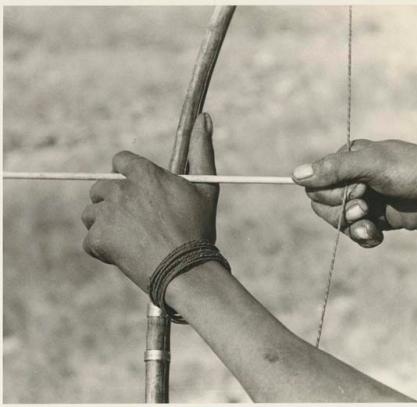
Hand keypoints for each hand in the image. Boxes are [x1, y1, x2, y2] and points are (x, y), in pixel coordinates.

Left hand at [81, 113, 217, 291]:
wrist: (187, 269)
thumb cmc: (198, 229)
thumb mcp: (205, 187)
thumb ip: (202, 150)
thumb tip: (206, 116)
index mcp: (145, 174)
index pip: (119, 161)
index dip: (126, 177)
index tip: (136, 191)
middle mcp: (122, 189)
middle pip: (101, 188)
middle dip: (114, 203)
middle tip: (135, 222)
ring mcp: (108, 214)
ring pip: (91, 214)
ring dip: (106, 225)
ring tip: (130, 239)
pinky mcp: (99, 238)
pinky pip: (90, 240)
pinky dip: (103, 248)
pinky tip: (124, 254)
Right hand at [293, 139, 416, 247]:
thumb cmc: (416, 171)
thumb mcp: (373, 166)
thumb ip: (334, 170)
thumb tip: (295, 175)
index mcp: (349, 159)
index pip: (316, 184)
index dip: (332, 194)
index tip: (360, 190)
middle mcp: (354, 178)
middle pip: (323, 205)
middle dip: (342, 211)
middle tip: (367, 205)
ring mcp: (366, 199)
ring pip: (338, 222)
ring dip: (353, 226)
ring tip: (373, 224)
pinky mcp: (378, 218)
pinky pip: (356, 233)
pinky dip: (365, 237)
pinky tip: (379, 235)